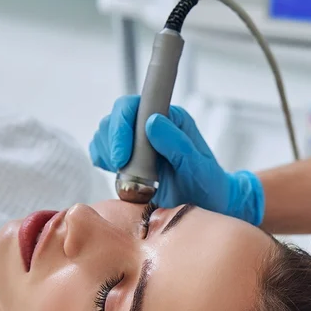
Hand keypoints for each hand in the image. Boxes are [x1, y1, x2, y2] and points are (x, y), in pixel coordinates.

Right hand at [89, 96, 264, 225]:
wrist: (206, 205)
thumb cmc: (207, 186)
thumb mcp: (199, 168)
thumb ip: (178, 144)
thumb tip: (152, 122)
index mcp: (170, 118)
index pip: (134, 106)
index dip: (122, 126)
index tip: (123, 157)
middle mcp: (152, 124)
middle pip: (115, 118)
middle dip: (112, 143)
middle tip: (121, 168)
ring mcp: (138, 140)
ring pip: (105, 133)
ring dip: (107, 154)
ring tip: (123, 174)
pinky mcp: (127, 156)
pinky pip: (102, 150)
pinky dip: (102, 160)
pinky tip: (116, 174)